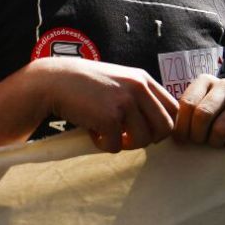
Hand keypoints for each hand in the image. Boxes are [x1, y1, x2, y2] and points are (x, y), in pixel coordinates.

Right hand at [33, 57, 177, 152]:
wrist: (51, 81)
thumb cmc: (82, 84)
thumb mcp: (116, 80)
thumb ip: (138, 96)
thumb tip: (159, 125)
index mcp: (142, 79)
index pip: (173, 109)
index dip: (162, 126)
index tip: (145, 131)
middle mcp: (137, 88)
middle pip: (165, 128)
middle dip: (148, 139)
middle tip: (127, 137)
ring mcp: (124, 102)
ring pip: (143, 140)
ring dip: (125, 143)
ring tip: (106, 132)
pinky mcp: (109, 117)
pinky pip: (117, 145)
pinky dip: (104, 144)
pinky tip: (91, 131)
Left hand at [174, 74, 224, 148]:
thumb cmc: (212, 112)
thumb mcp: (196, 105)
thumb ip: (182, 113)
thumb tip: (167, 131)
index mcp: (205, 80)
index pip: (187, 103)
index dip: (181, 125)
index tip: (180, 139)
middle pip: (203, 115)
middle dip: (196, 134)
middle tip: (197, 141)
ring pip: (221, 129)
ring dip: (213, 142)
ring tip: (213, 141)